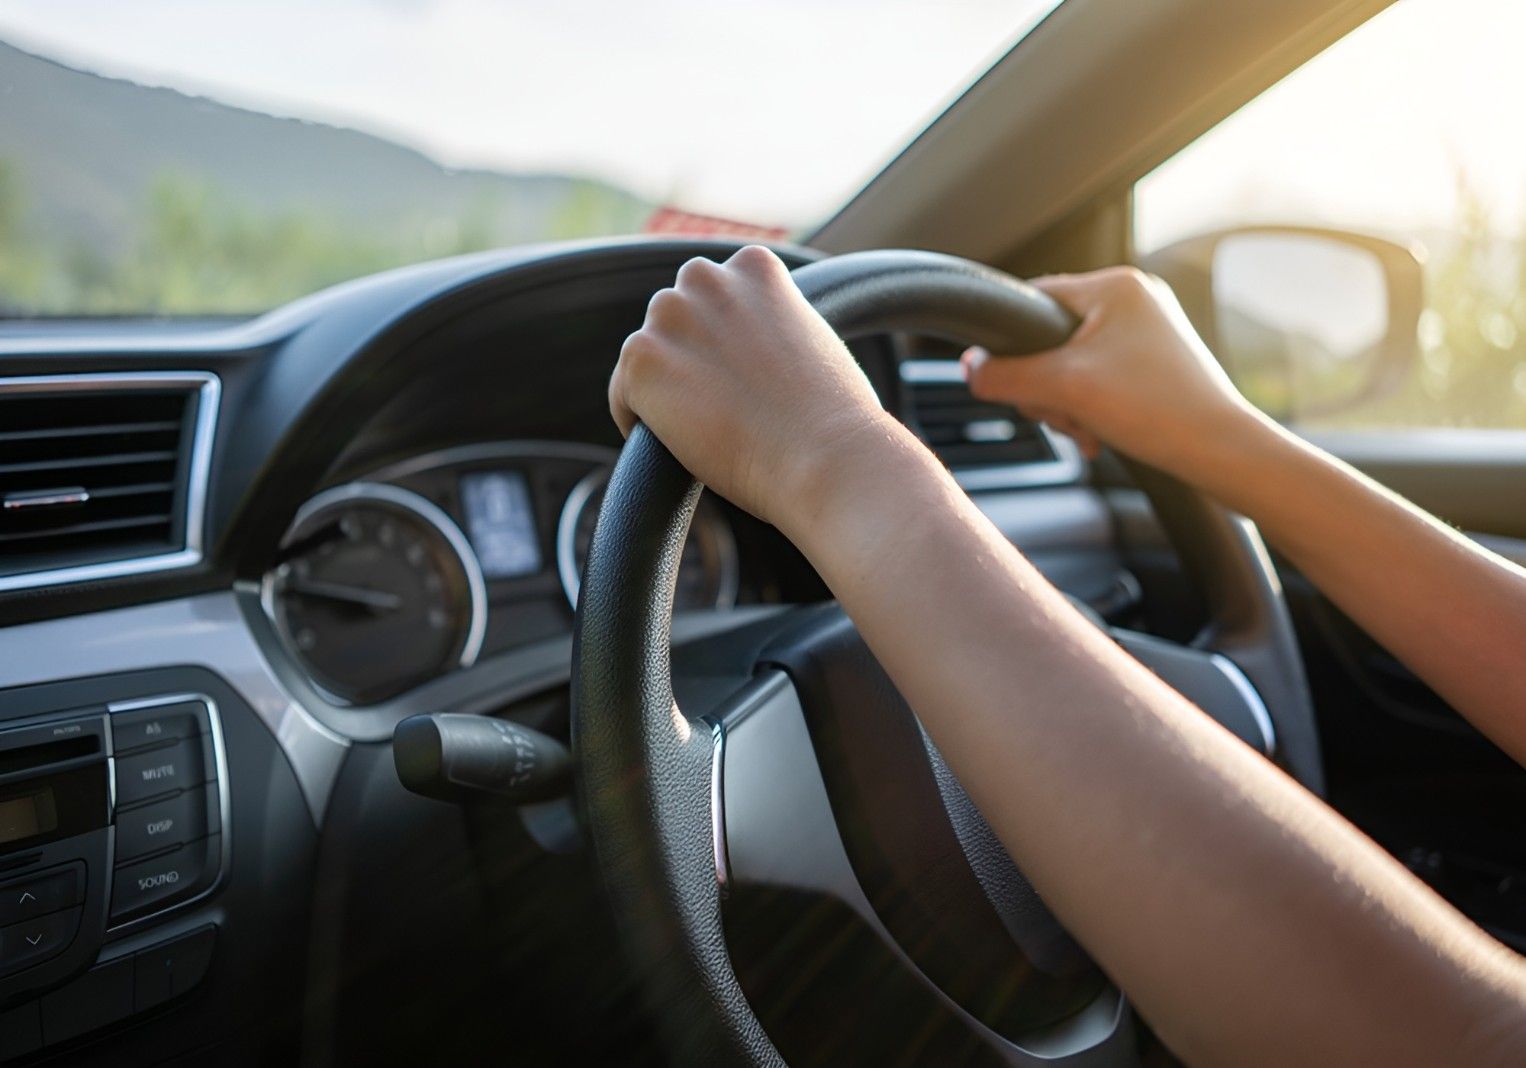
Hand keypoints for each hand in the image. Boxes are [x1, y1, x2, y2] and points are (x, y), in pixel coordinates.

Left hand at [609, 245, 902, 527]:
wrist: (825, 456)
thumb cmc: (833, 418)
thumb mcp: (812, 341)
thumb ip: (772, 326)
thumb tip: (746, 351)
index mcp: (754, 266)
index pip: (714, 295)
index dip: (723, 342)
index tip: (740, 377)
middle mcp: (707, 278)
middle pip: (674, 318)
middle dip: (688, 357)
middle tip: (721, 407)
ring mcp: (669, 316)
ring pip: (648, 356)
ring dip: (666, 388)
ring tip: (706, 428)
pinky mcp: (640, 359)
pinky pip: (623, 395)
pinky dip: (641, 423)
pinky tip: (679, 444)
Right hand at [961, 266, 1267, 480]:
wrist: (1221, 451)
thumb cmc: (1155, 410)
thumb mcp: (1063, 389)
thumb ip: (1005, 375)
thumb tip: (969, 367)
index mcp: (1115, 285)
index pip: (1032, 300)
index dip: (1011, 344)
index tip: (1012, 382)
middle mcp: (1135, 299)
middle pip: (1050, 338)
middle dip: (1046, 386)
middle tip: (1062, 415)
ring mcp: (1149, 331)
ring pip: (1072, 364)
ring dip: (1067, 403)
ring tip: (1086, 430)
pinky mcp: (1156, 363)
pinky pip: (1099, 379)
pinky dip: (1090, 408)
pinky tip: (1098, 436)